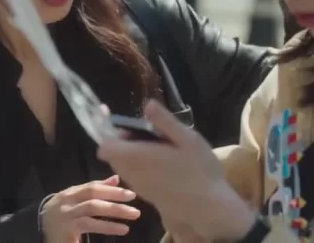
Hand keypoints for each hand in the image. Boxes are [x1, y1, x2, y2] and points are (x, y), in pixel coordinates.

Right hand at [40, 175, 140, 242]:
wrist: (38, 232)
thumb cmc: (61, 217)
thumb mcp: (76, 201)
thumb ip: (95, 190)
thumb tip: (116, 179)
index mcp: (70, 193)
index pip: (92, 186)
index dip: (111, 188)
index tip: (130, 193)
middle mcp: (67, 201)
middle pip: (93, 194)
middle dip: (115, 196)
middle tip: (133, 200)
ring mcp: (67, 215)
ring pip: (93, 208)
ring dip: (115, 210)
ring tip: (133, 214)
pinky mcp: (68, 229)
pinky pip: (90, 225)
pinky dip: (108, 226)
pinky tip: (122, 229)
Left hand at [97, 101, 256, 240]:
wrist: (208, 209)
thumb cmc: (200, 170)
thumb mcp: (188, 139)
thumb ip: (164, 121)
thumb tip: (147, 104)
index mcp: (138, 157)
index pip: (105, 145)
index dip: (108, 131)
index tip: (122, 121)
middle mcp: (132, 173)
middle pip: (112, 154)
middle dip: (122, 140)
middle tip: (146, 131)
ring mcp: (138, 186)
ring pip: (121, 165)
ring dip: (130, 153)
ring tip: (156, 145)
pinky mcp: (146, 194)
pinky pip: (131, 175)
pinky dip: (137, 165)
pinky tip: (160, 162)